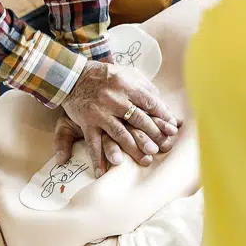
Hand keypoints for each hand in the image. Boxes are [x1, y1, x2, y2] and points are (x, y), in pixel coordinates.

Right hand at [54, 61, 181, 173]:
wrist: (72, 76)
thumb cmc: (104, 76)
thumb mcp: (126, 72)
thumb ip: (144, 86)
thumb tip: (161, 101)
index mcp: (126, 85)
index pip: (150, 102)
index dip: (163, 115)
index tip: (173, 127)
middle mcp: (114, 99)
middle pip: (138, 119)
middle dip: (153, 134)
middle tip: (164, 147)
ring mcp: (100, 112)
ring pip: (120, 134)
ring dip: (133, 148)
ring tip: (146, 160)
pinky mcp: (87, 123)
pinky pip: (93, 143)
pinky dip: (97, 159)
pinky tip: (102, 172)